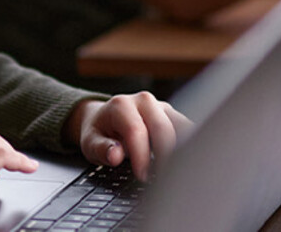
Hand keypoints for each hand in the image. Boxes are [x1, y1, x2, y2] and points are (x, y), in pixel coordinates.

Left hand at [65, 93, 190, 181]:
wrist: (104, 118)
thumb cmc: (98, 132)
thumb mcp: (90, 143)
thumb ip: (101, 149)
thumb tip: (115, 155)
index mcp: (121, 105)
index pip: (136, 131)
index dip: (141, 157)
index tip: (143, 176)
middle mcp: (144, 101)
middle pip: (163, 128)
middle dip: (165, 156)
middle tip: (163, 179)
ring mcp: (161, 107)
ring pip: (181, 127)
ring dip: (182, 150)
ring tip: (176, 172)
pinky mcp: (173, 116)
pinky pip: (188, 130)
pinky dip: (190, 146)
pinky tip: (185, 163)